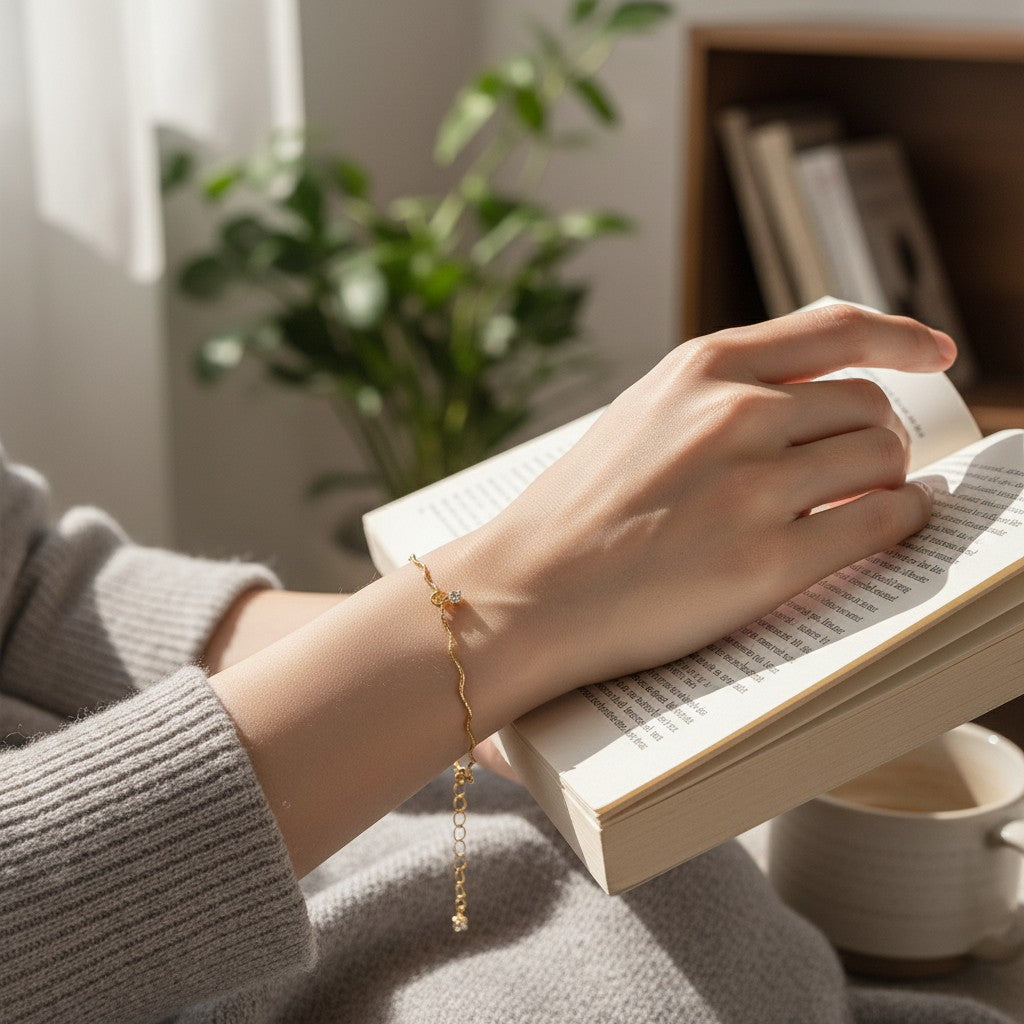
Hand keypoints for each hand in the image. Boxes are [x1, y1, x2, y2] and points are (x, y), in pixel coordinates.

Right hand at [441, 305, 955, 708]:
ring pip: (884, 459)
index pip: (835, 328)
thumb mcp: (641, 416)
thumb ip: (718, 394)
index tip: (934, 352)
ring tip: (859, 504)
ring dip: (887, 482)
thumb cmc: (577, 511)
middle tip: (863, 469)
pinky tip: (880, 530)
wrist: (527, 588)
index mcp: (699, 369)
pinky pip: (883, 523)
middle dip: (877, 438)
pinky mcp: (767, 562)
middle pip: (869, 406)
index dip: (900, 337)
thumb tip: (806, 395)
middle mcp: (733, 414)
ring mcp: (752, 487)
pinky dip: (898, 524)